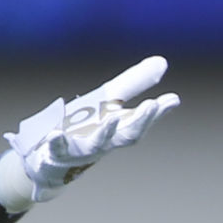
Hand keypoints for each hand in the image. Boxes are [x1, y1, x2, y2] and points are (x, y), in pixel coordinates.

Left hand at [0, 56, 180, 212]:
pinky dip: (57, 142)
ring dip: (106, 132)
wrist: (51, 160)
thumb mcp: (107, 101)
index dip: (156, 112)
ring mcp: (80, 150)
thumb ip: (133, 83)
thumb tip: (162, 62)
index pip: (140, 122)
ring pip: (97, 144)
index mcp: (116, 130)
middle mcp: (103, 143)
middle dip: (140, 120)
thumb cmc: (85, 129)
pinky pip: (57, 149)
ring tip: (111, 117)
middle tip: (153, 104)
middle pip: (126, 135)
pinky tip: (55, 133)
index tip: (171, 99)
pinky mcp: (55, 153)